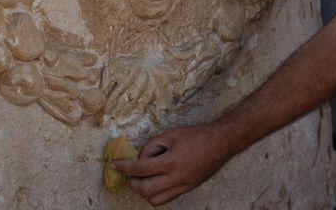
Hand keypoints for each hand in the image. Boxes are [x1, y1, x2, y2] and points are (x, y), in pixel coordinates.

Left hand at [110, 125, 230, 205]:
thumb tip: (141, 158)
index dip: (124, 167)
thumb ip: (152, 146)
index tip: (114, 165)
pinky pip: (167, 198)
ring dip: (144, 191)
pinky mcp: (188, 188)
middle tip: (129, 174)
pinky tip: (156, 180)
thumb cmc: (195, 135)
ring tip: (142, 179)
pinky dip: (157, 192)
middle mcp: (177, 178)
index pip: (140, 169)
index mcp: (171, 162)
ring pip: (156, 200)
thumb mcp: (170, 134)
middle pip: (145, 190)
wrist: (220, 143)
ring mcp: (183, 186)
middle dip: (133, 183)